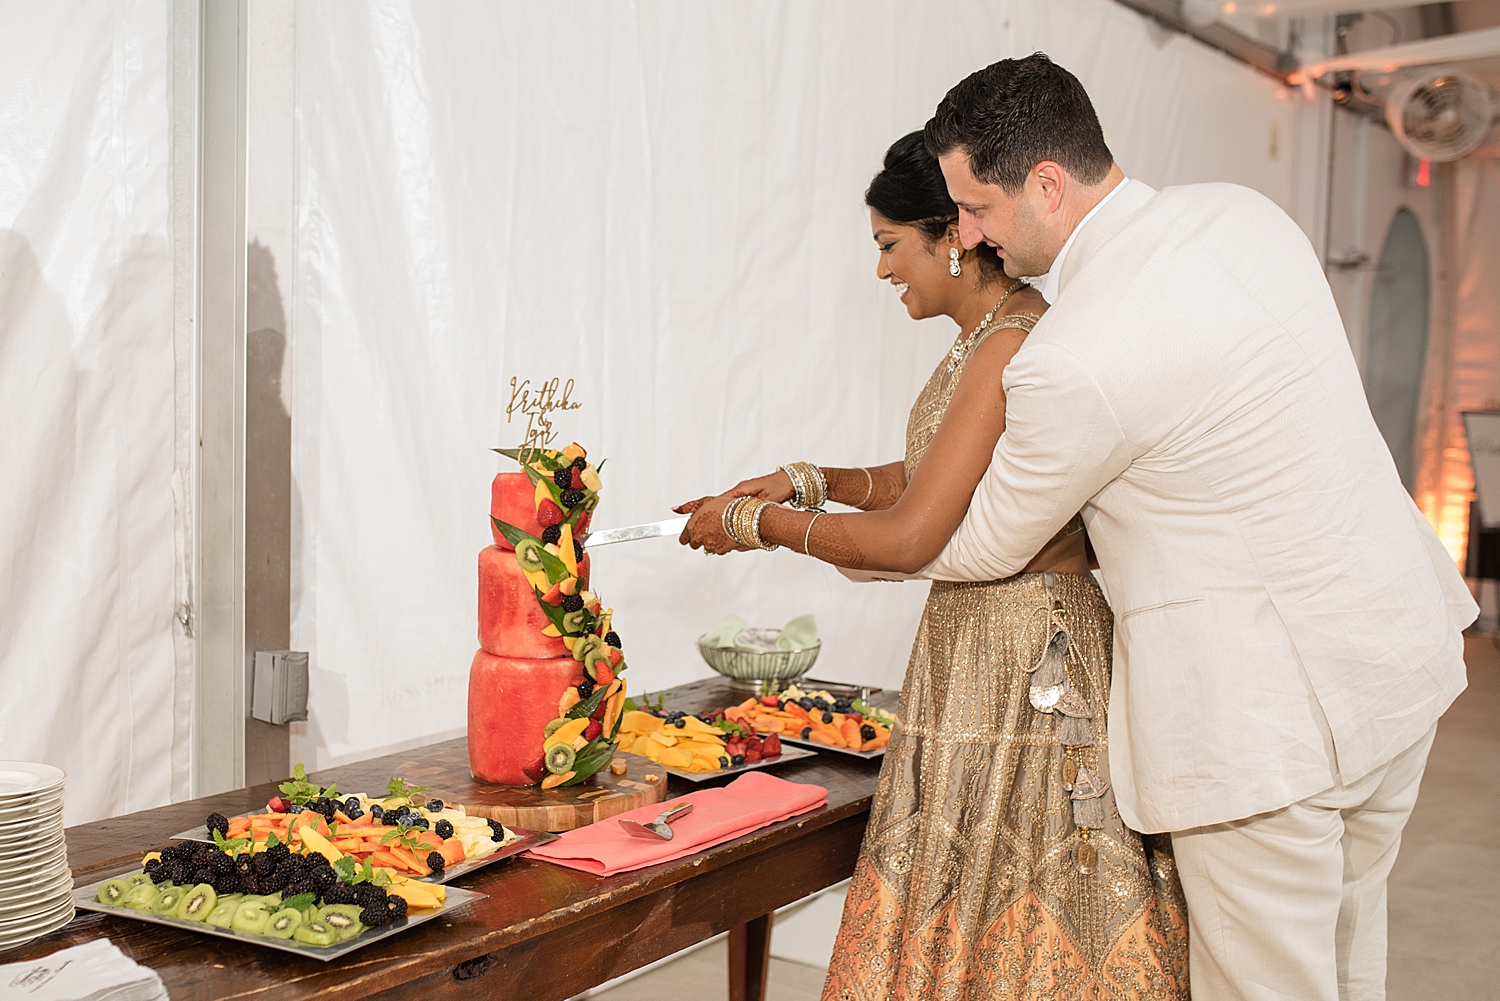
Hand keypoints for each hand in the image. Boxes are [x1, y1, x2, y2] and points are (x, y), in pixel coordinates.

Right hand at [672, 470, 792, 513]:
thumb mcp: (762, 496)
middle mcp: (735, 494)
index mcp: (736, 492)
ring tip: (691, 525)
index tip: (676, 509)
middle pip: (708, 504)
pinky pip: (726, 509)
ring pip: (716, 508)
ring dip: (704, 515)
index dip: (692, 506)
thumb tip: (731, 504)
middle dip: (692, 510)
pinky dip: (718, 516)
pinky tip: (715, 525)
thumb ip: (747, 502)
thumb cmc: (779, 488)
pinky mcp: (745, 501)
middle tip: (677, 517)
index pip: (709, 500)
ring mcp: (739, 497)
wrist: (790, 482)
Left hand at [677, 494, 751, 554]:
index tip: (690, 535)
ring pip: (707, 547)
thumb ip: (688, 507)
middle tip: (709, 529)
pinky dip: (721, 545)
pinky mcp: (720, 551)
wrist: (742, 517)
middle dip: (700, 538)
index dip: (687, 536)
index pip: (683, 538)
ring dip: (711, 541)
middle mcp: (698, 538)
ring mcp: (709, 545)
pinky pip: (718, 550)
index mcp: (692, 527)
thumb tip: (675, 508)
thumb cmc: (725, 508)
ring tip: (720, 530)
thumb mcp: (704, 502)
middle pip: (694, 544)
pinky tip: (726, 535)